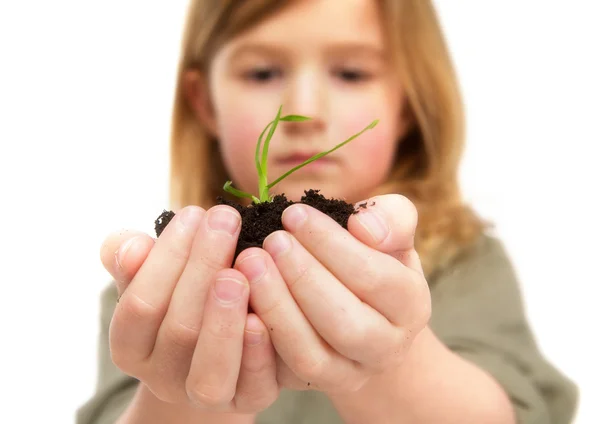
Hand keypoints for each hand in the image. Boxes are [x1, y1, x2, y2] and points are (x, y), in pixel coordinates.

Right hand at [99, 205, 278, 413]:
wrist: (222, 343)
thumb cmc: (186, 293)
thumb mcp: (157, 274)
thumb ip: (135, 259)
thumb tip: (130, 246)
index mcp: (132, 347)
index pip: (139, 307)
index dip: (164, 259)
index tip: (193, 214)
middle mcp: (163, 379)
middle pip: (179, 331)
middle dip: (203, 269)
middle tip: (226, 220)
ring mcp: (206, 397)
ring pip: (209, 373)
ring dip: (225, 319)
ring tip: (241, 270)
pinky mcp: (248, 400)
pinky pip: (253, 388)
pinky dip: (258, 353)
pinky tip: (264, 315)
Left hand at [233, 194, 430, 392]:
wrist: (355, 303)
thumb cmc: (367, 256)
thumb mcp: (387, 231)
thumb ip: (391, 218)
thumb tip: (364, 228)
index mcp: (410, 305)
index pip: (374, 277)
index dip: (331, 245)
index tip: (294, 214)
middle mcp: (386, 349)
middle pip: (346, 325)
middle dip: (304, 279)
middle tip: (272, 241)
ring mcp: (348, 374)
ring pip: (311, 357)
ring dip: (277, 309)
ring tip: (250, 263)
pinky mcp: (310, 385)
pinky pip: (281, 374)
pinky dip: (258, 340)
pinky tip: (240, 300)